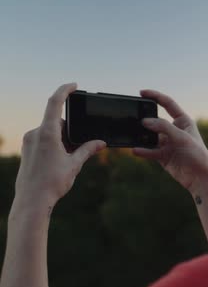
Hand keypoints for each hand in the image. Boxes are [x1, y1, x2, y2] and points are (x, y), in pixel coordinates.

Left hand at [15, 83, 106, 206]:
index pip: (54, 103)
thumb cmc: (52, 183)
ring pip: (50, 131)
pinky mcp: (27, 149)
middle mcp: (34, 134)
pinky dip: (54, 144)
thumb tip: (101, 142)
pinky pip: (43, 139)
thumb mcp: (75, 164)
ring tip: (67, 159)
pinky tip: (59, 161)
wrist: (32, 201)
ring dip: (62, 139)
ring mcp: (29, 141)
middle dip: (70, 130)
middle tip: (78, 147)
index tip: (74, 85)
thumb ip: (88, 149)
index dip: (64, 90)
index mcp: (46, 133)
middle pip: (56, 122)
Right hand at [132, 89, 207, 196]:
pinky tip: (136, 150)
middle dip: (145, 119)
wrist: (199, 178)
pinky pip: (149, 150)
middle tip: (135, 117)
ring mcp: (168, 142)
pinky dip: (142, 150)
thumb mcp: (182, 138)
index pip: (168, 104)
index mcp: (183, 121)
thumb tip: (145, 121)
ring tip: (133, 134)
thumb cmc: (197, 155)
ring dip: (142, 136)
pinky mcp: (163, 155)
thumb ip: (164, 127)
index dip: (155, 96)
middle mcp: (175, 130)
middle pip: (156, 120)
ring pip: (150, 136)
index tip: (141, 92)